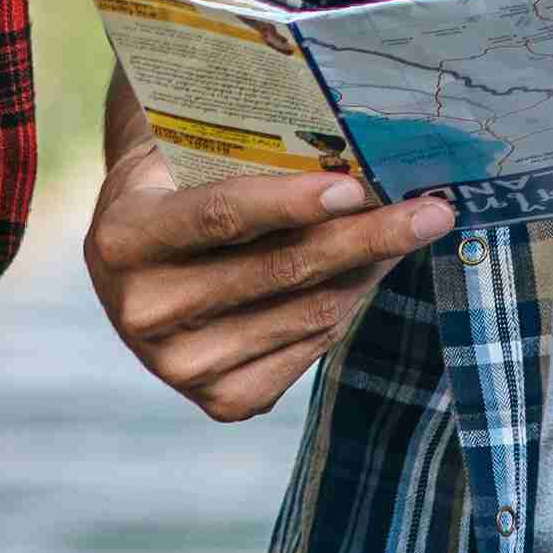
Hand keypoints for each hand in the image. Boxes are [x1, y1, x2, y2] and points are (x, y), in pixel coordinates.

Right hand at [83, 86, 455, 419]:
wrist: (138, 262)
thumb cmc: (176, 183)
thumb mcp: (186, 152)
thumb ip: (247, 152)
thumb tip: (357, 153)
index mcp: (121, 238)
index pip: (221, 216)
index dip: (292, 202)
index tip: (357, 185)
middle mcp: (142, 312)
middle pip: (279, 270)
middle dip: (365, 237)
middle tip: (431, 211)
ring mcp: (180, 366)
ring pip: (307, 312)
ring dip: (369, 269)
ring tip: (410, 231)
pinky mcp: (221, 401)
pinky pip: (311, 347)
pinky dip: (349, 304)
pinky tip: (369, 271)